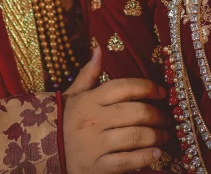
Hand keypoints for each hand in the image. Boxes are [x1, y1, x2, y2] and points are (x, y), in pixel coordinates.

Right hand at [63, 47, 168, 173]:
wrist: (43, 151)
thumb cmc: (64, 121)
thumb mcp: (73, 94)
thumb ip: (88, 73)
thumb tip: (100, 48)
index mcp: (90, 100)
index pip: (124, 87)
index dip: (147, 87)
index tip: (162, 91)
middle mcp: (93, 120)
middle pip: (135, 112)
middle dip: (157, 114)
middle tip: (167, 118)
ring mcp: (95, 145)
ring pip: (134, 136)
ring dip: (156, 136)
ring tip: (164, 136)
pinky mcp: (96, 167)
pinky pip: (127, 161)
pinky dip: (145, 157)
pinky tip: (156, 153)